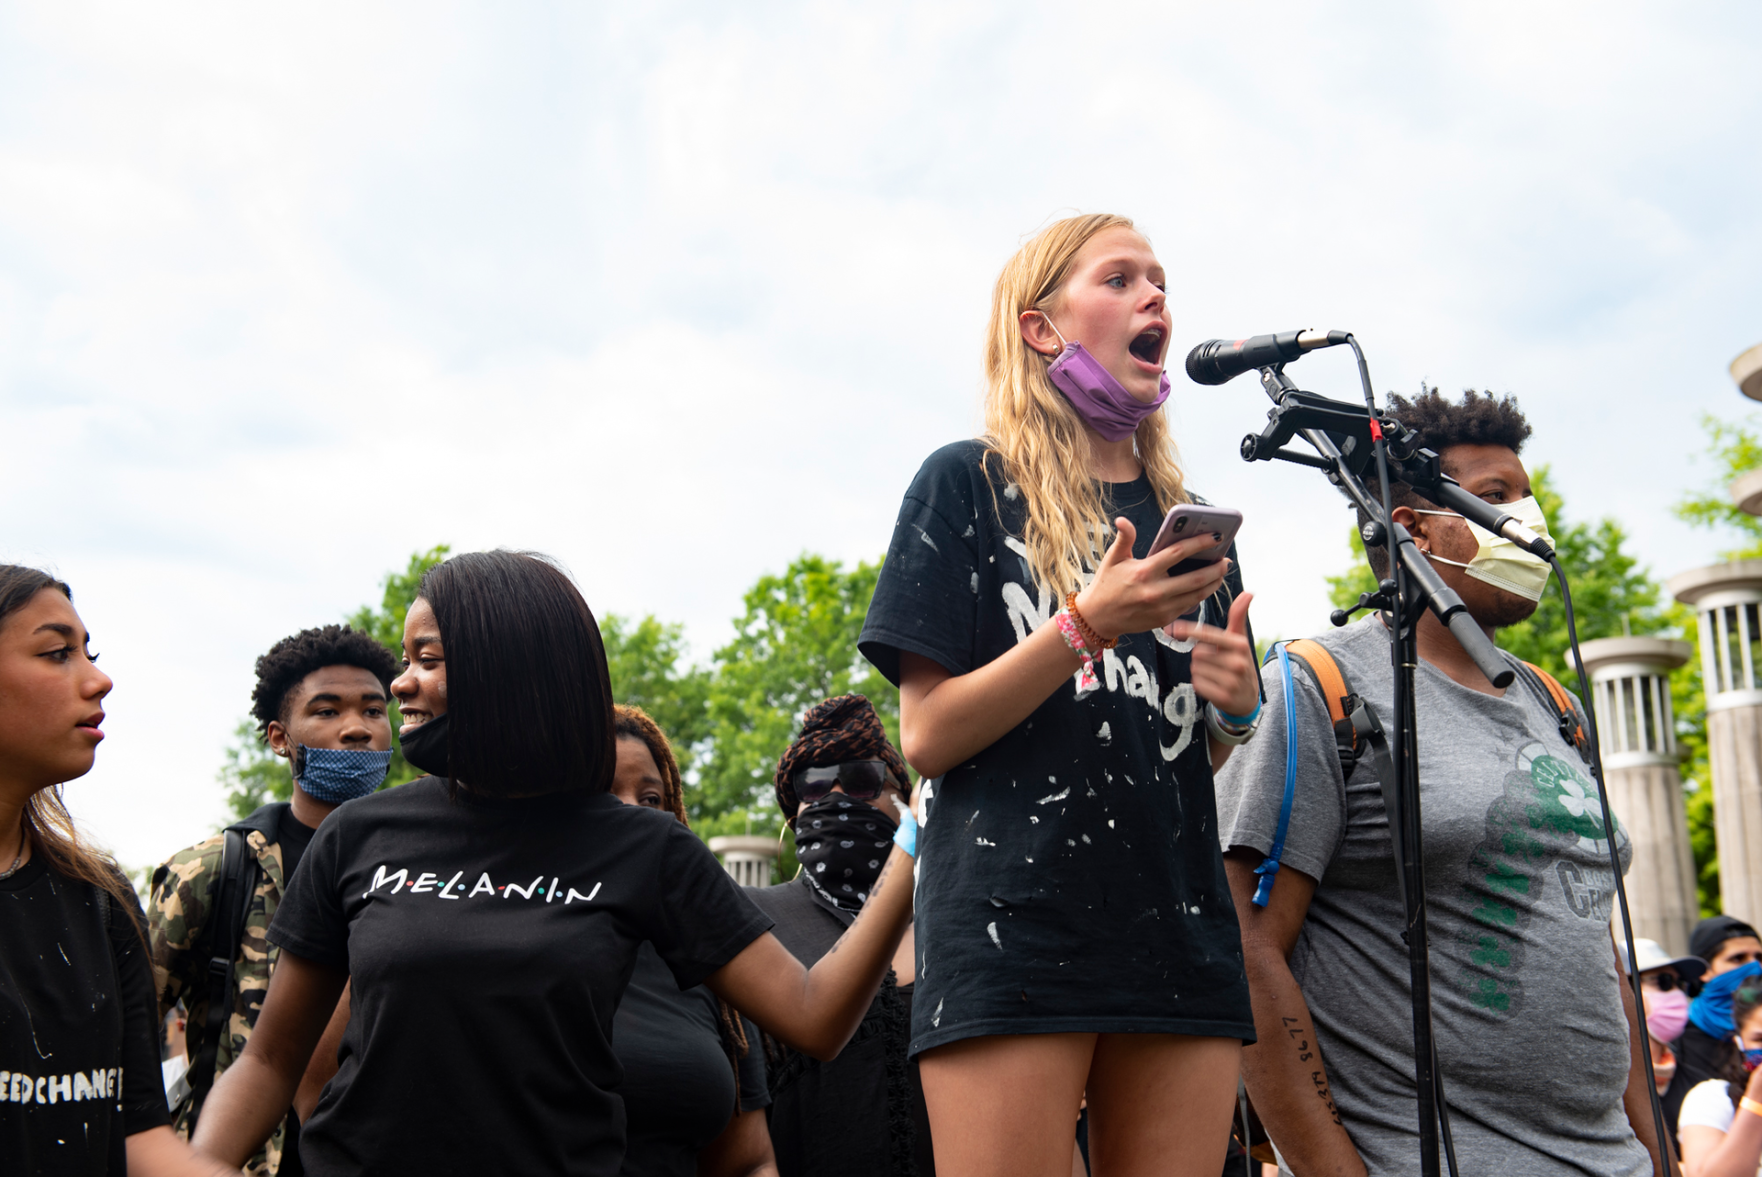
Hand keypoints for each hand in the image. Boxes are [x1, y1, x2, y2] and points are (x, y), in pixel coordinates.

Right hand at [1071, 517, 1232, 639]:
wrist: (1097, 618)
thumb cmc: (1106, 584)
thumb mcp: (1112, 559)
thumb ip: (1124, 538)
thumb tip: (1123, 520)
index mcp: (1143, 572)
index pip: (1178, 553)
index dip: (1199, 543)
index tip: (1215, 536)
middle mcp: (1155, 591)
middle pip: (1195, 578)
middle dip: (1215, 567)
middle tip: (1225, 559)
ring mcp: (1161, 608)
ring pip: (1197, 594)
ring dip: (1213, 583)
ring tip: (1221, 572)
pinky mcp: (1163, 619)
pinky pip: (1189, 606)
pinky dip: (1201, 595)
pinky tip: (1207, 586)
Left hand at [1171, 591, 1257, 716]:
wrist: (1248, 698)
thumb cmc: (1239, 662)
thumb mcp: (1240, 640)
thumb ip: (1238, 617)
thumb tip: (1248, 592)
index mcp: (1241, 645)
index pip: (1208, 634)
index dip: (1190, 630)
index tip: (1173, 628)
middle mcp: (1238, 663)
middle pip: (1198, 652)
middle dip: (1202, 655)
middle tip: (1216, 662)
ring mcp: (1232, 681)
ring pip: (1196, 667)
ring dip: (1200, 669)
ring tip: (1216, 673)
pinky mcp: (1223, 697)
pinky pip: (1197, 683)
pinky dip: (1200, 683)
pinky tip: (1214, 684)